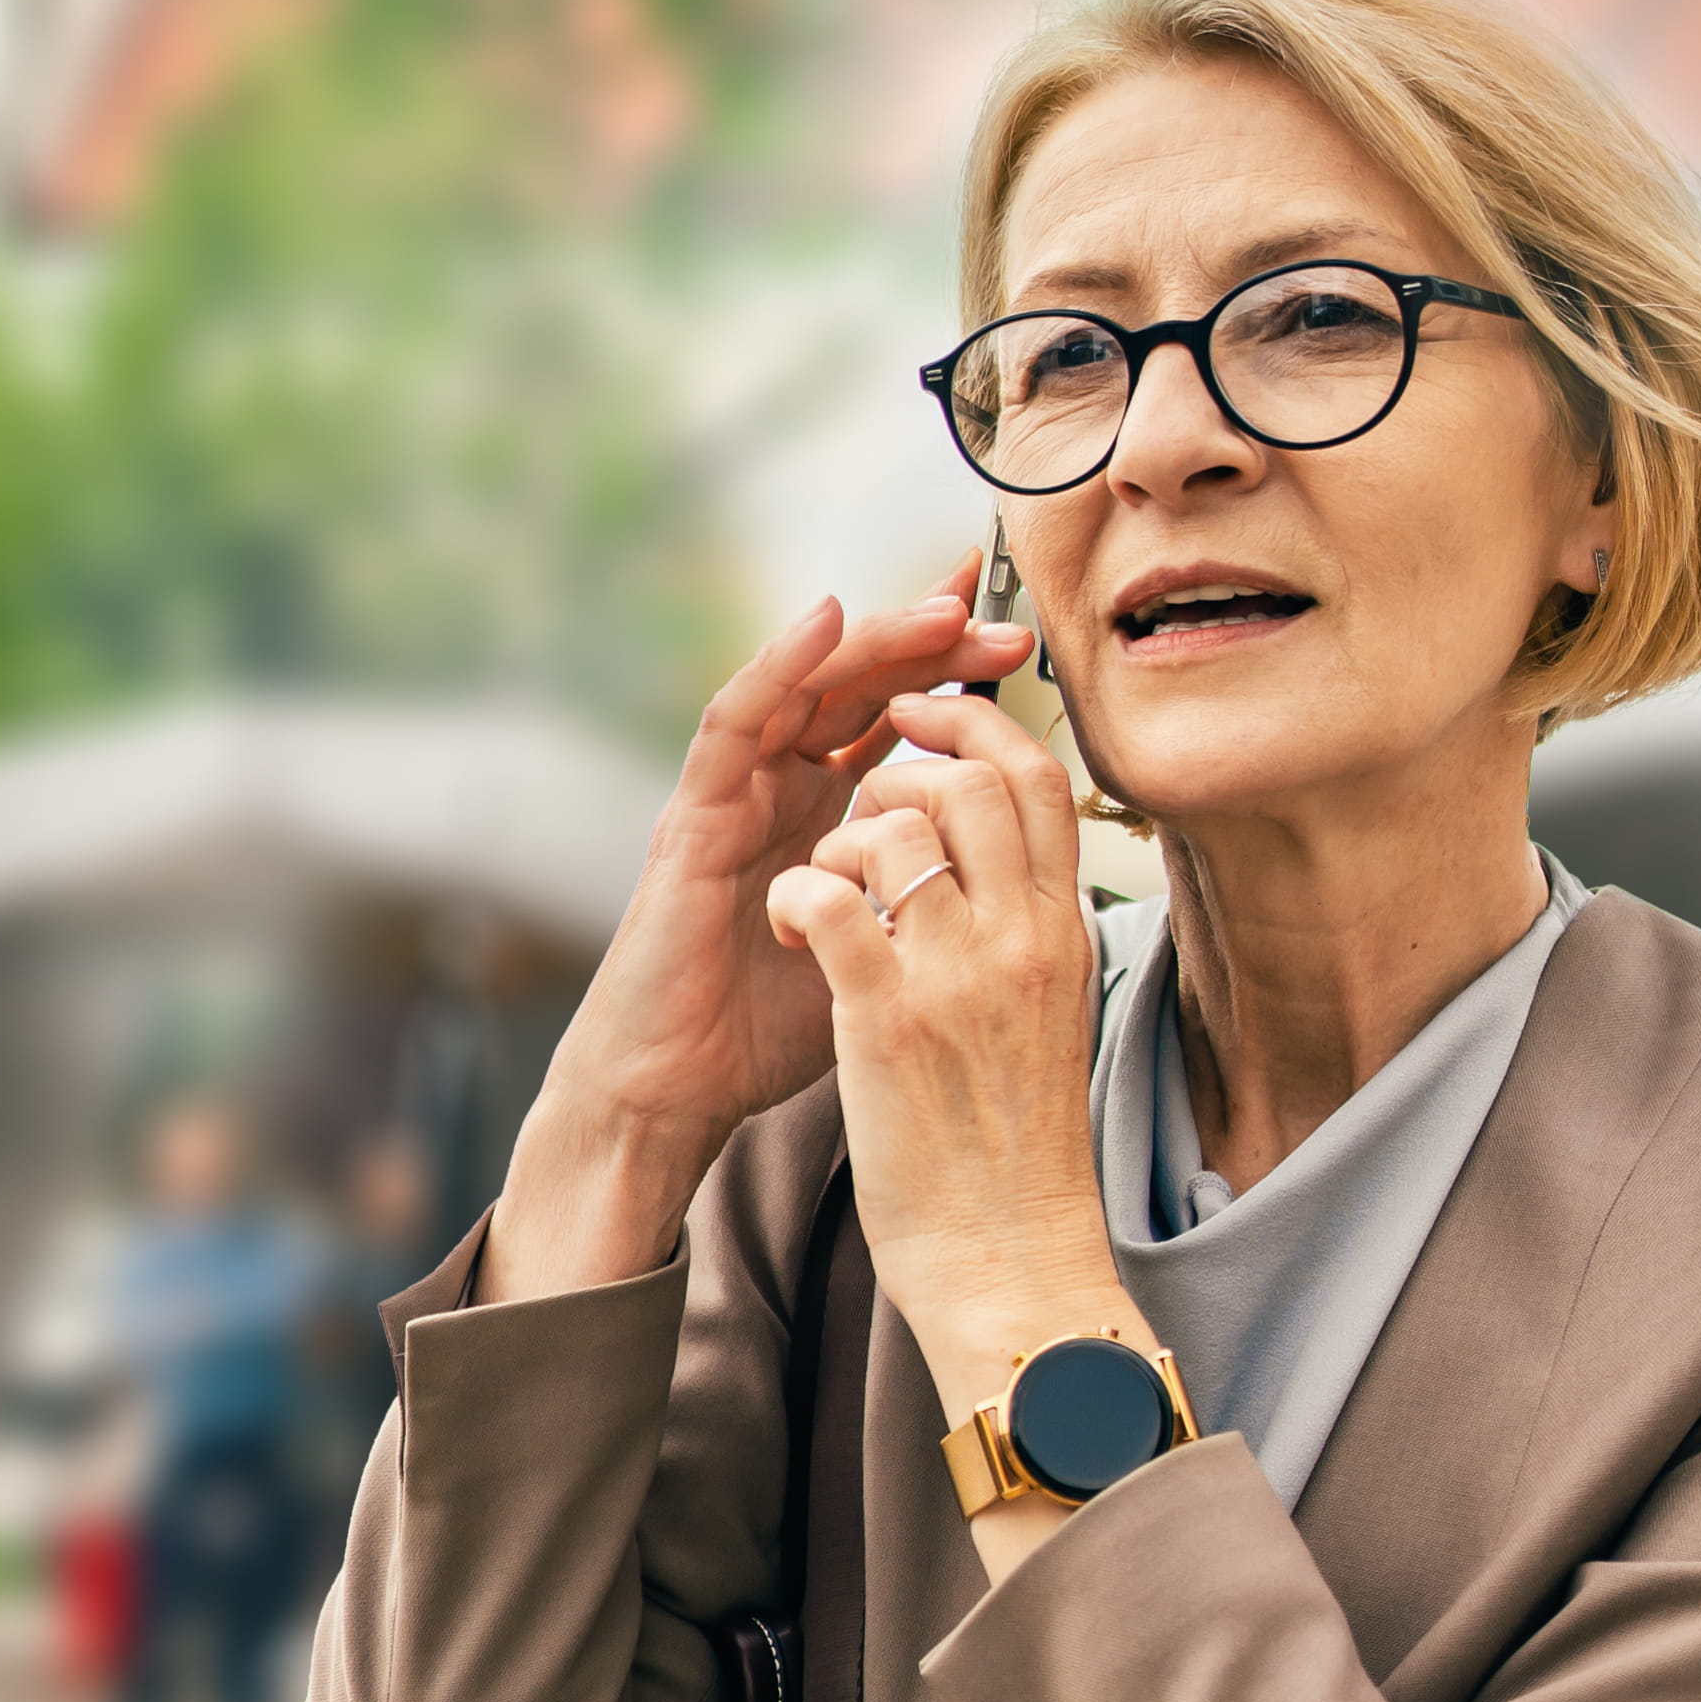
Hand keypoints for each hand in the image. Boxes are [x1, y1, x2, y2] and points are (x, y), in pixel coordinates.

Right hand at [480, 574, 1027, 1299]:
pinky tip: (828, 620)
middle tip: (1003, 625)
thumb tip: (1015, 867)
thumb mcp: (879, 949)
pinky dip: (780, 665)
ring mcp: (733, 795)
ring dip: (876, 642)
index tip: (1020, 649)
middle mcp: (777, 790)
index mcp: (824, 816)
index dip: (951, 678)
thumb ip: (923, 894)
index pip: (892, 722)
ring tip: (944, 608)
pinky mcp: (693, 814)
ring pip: (806, 688)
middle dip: (930, 650)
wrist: (680, 1093)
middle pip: (857, 690)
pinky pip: (734, 721)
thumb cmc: (769, 1034)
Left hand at [773, 676, 1143, 1442]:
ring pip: (894, 825)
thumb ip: (1029, 941)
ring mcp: (957, 977)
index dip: (975, 729)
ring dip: (837, 836)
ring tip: (818, 888)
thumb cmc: (1019, 1157)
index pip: (1037, 782)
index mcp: (1061, 937)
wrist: (1011, 1261)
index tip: (925, 728)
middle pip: (970, 778)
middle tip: (853, 794)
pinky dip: (796, 893)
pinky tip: (790, 927)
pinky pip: (830, 898)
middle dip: (898, 761)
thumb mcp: (1050, 1023)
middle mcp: (1021, 941)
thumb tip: (1006, 877)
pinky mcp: (888, 1022)